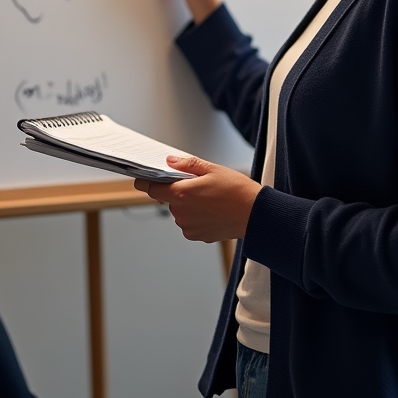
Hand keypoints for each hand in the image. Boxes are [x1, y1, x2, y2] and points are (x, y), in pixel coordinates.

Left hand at [134, 155, 261, 242]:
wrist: (256, 214)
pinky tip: (213, 211)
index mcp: (181, 194)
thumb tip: (169, 161)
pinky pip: (189, 224)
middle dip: (179, 192)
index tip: (141, 180)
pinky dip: (196, 217)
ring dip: (188, 205)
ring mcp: (188, 227)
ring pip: (180, 212)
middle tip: (199, 186)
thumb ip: (187, 165)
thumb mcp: (212, 169)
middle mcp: (181, 213)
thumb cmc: (237, 190)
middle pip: (169, 200)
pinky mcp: (197, 236)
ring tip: (211, 200)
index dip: (145, 183)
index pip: (151, 189)